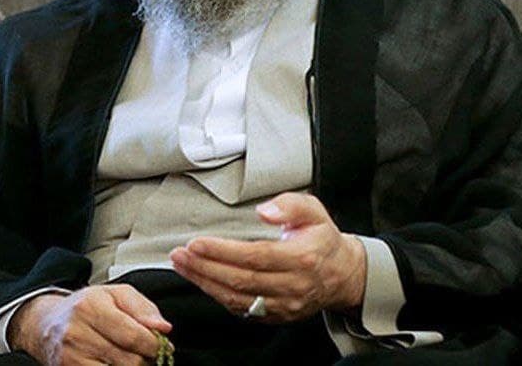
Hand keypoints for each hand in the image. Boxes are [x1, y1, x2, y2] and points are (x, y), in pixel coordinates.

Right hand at [7, 284, 171, 364]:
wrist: (46, 324)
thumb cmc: (86, 306)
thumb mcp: (116, 294)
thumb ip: (144, 309)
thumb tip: (163, 328)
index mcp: (91, 307)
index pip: (134, 336)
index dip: (155, 345)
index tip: (161, 344)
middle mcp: (77, 333)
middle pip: (128, 360)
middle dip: (145, 359)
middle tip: (148, 352)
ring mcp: (70, 357)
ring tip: (131, 356)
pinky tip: (116, 363)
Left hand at [169, 192, 366, 322]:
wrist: (341, 274)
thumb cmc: (322, 238)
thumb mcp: (313, 210)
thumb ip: (289, 205)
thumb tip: (263, 211)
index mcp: (302, 257)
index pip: (256, 257)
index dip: (223, 252)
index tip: (197, 243)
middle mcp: (293, 285)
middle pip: (241, 280)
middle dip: (205, 267)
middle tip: (180, 254)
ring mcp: (285, 305)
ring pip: (238, 298)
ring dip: (205, 283)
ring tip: (182, 266)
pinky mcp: (277, 316)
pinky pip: (242, 309)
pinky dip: (217, 295)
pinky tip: (201, 280)